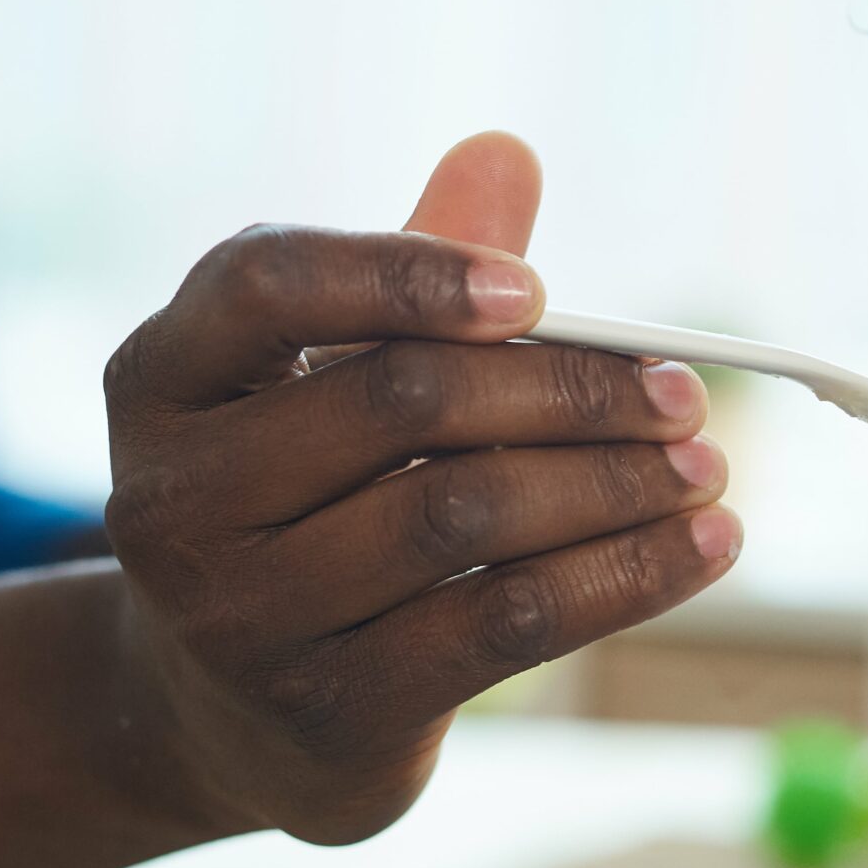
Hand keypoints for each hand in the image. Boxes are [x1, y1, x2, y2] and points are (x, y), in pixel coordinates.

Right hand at [102, 133, 740, 845]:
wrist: (232, 714)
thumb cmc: (306, 500)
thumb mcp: (330, 380)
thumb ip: (412, 271)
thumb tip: (505, 154)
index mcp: (161, 377)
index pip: (267, 282)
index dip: (408, 271)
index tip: (536, 288)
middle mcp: (173, 498)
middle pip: (400, 400)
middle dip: (567, 388)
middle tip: (685, 393)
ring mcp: (239, 618)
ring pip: (464, 515)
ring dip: (615, 484)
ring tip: (706, 471)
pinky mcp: (328, 712)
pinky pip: (505, 622)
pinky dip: (624, 576)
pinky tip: (702, 550)